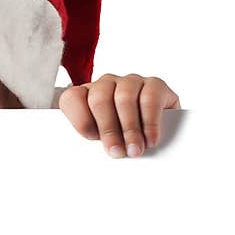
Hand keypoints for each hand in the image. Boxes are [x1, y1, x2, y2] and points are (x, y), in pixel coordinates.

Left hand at [58, 73, 180, 157]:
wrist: (162, 127)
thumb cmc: (124, 136)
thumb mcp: (105, 139)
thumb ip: (97, 141)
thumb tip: (104, 152)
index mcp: (86, 95)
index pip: (72, 98)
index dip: (80, 119)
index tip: (92, 138)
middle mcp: (106, 84)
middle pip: (99, 99)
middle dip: (107, 128)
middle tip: (117, 151)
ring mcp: (130, 82)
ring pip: (124, 98)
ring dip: (130, 128)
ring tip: (134, 150)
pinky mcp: (155, 85)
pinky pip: (150, 98)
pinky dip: (150, 122)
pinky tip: (150, 139)